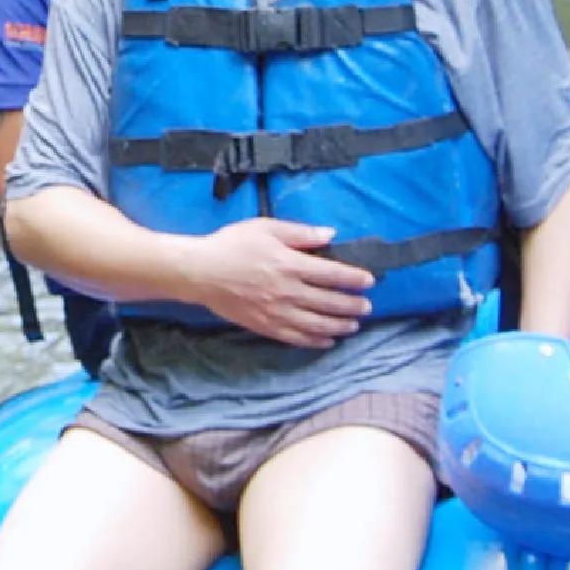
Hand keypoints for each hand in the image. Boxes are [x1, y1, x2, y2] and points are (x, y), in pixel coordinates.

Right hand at [187, 217, 373, 347]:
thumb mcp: (266, 228)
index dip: (354, 279)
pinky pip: (297, 338)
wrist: (200, 272)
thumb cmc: (232, 244)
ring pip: (317, 324)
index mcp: (290, 264)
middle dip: (352, 305)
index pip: (332, 274)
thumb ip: (300, 232)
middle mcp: (288, 291)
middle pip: (330, 302)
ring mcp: (277, 312)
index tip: (369, 281)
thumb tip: (330, 234)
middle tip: (367, 306)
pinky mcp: (266, 326)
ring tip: (353, 325)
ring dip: (339, 325)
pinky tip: (328, 341)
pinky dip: (316, 341)